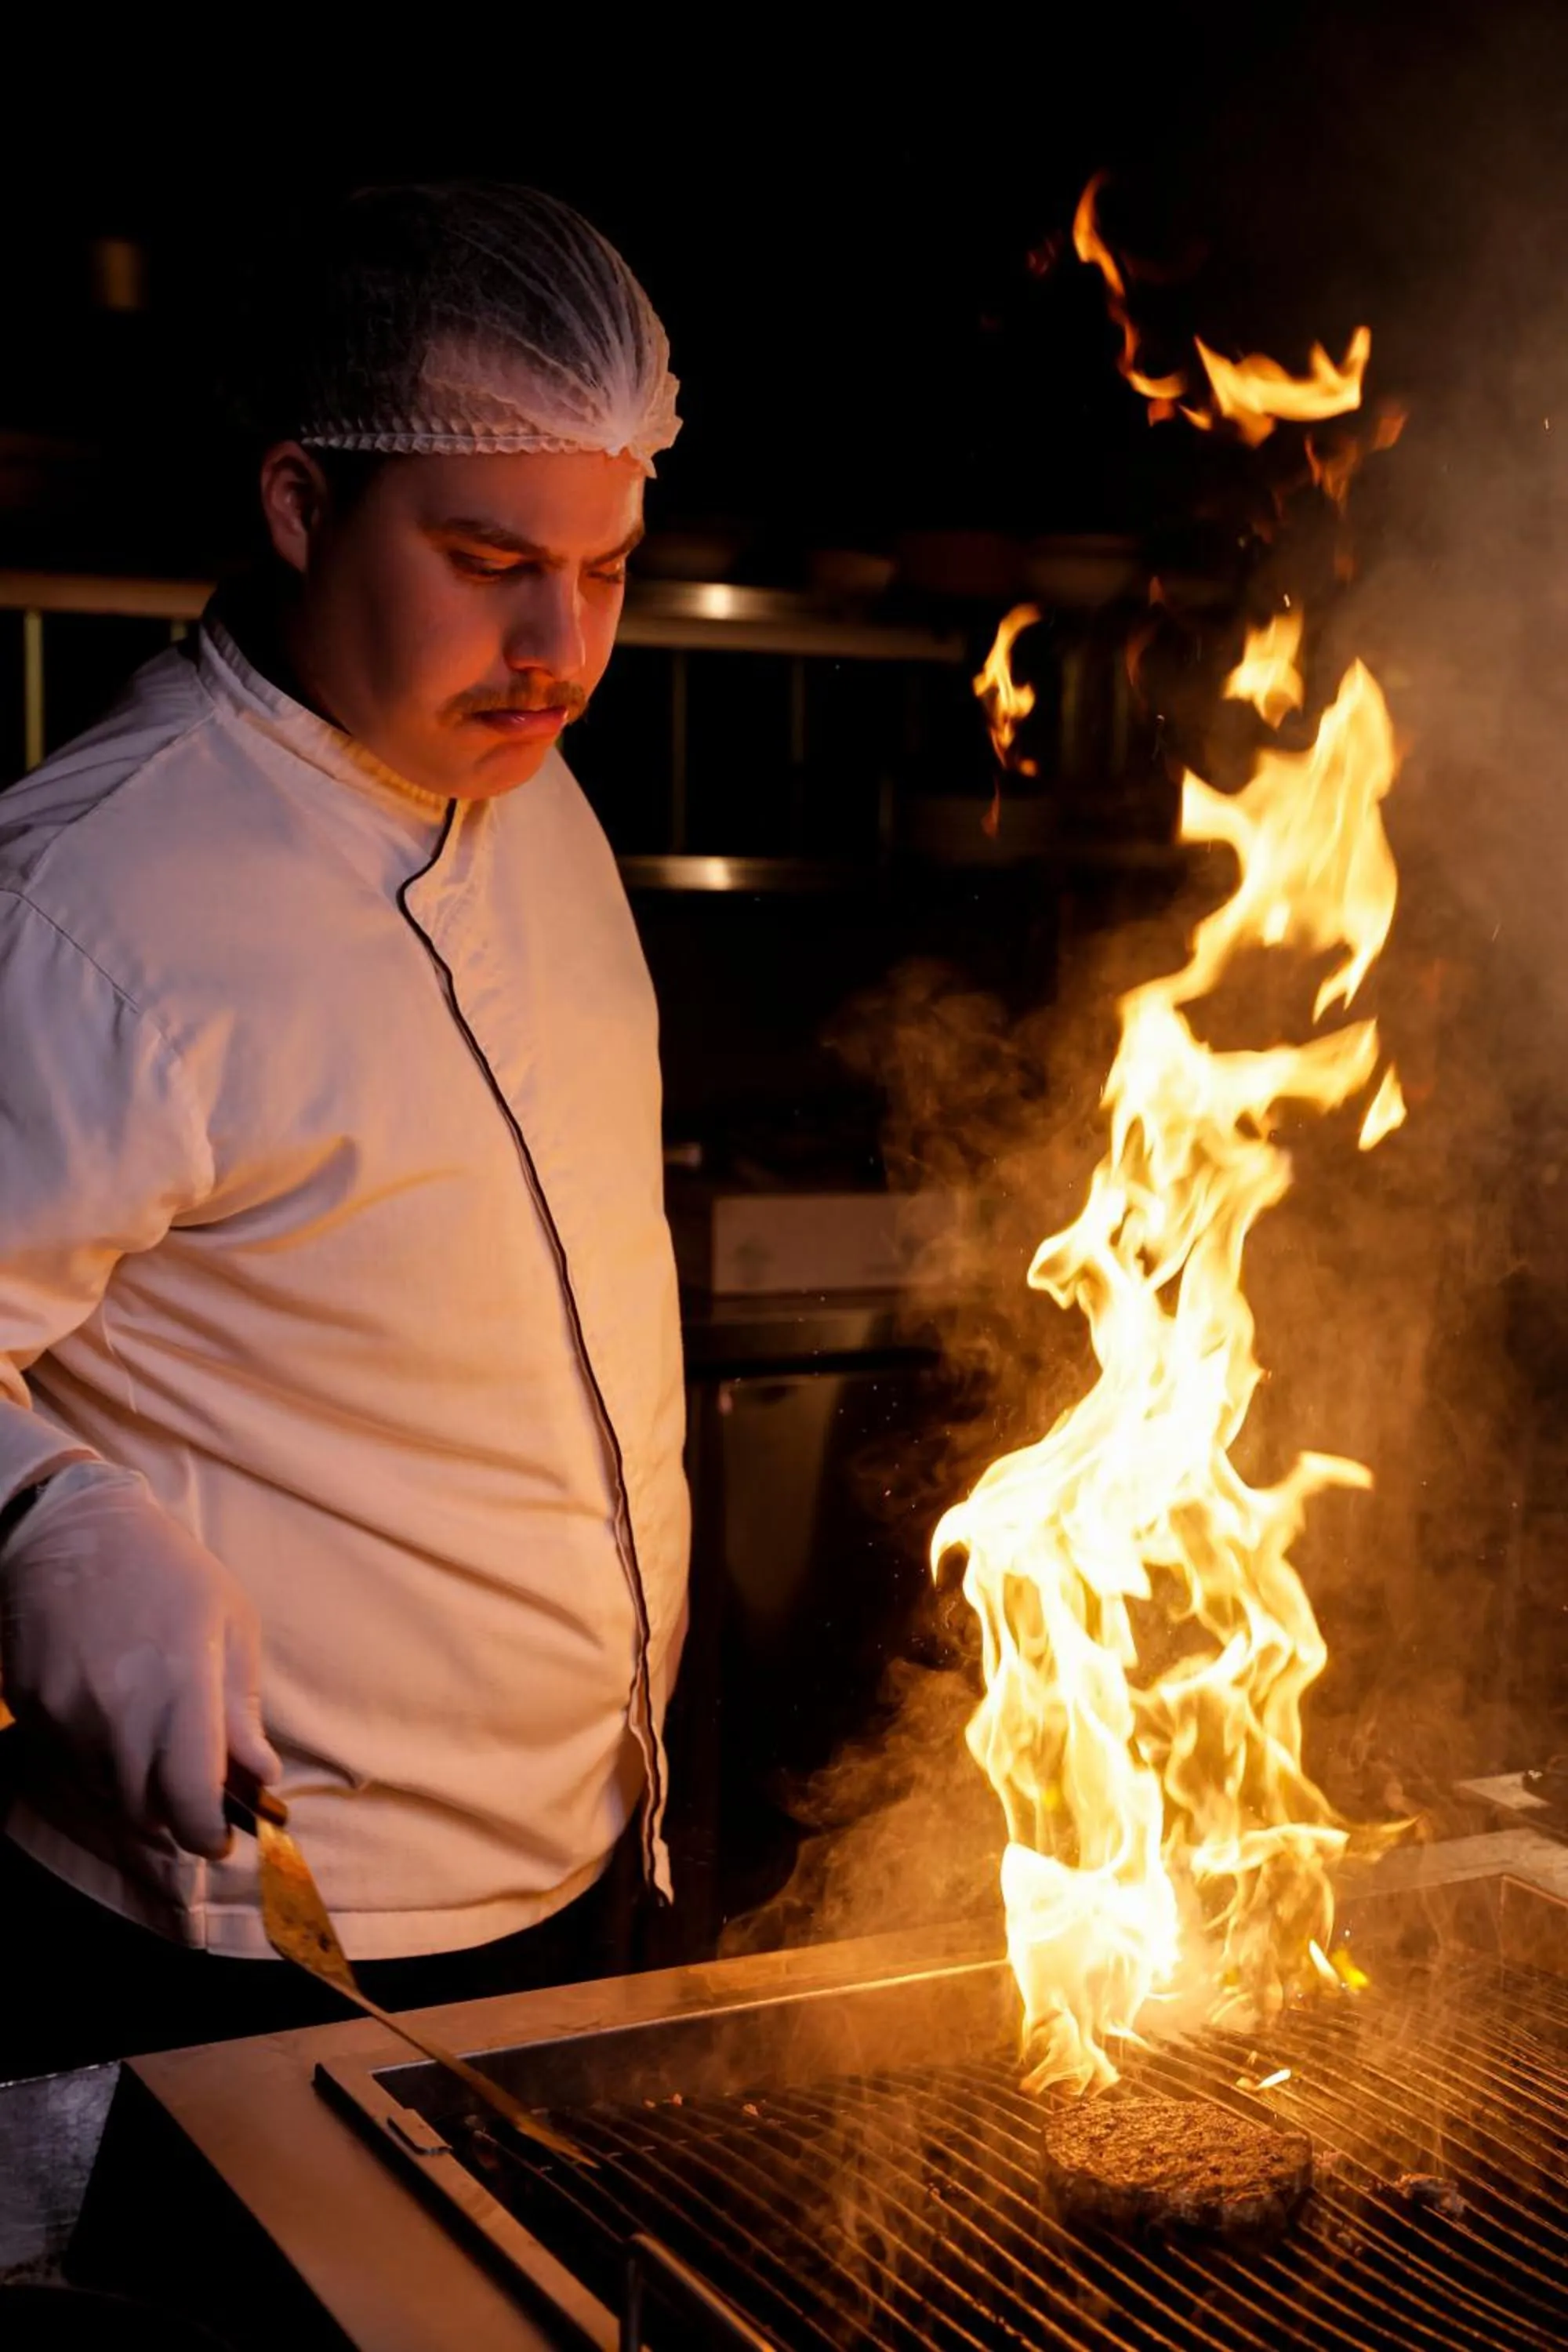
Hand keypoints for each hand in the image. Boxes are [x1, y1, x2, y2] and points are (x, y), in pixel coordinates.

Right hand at [0, 1467, 279, 1858]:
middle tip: (196, 1797)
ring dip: (138, 1793)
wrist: (73, 1531)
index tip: (224, 1836)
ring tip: (159, 1754)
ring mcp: (70, 1717)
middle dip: (178, 1817)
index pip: (192, 1800)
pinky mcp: (35, 1712)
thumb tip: (261, 1775)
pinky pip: (71, 1768)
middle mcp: (121, 1714)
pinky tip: (116, 1730)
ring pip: (108, 1796)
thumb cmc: (169, 1571)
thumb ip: (243, 1707)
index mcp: (181, 1689)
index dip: (210, 1833)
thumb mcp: (230, 1623)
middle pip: (148, 1813)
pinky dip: (100, 1768)